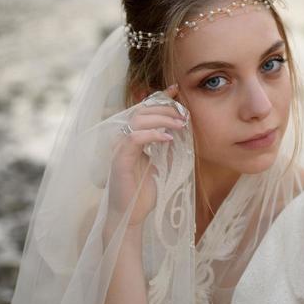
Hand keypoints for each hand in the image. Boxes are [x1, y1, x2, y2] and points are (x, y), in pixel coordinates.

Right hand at [107, 83, 186, 226]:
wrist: (131, 214)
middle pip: (141, 111)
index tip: (176, 89)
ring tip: (180, 124)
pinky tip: (168, 139)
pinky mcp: (119, 160)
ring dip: (161, 119)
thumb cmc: (143, 191)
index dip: (159, 98)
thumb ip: (165, 145)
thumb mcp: (160, 162)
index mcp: (131, 137)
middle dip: (165, 109)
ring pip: (137, 121)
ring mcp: (119, 148)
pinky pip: (134, 139)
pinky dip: (152, 135)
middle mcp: (122, 139)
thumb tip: (180, 127)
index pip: (143, 110)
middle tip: (184, 115)